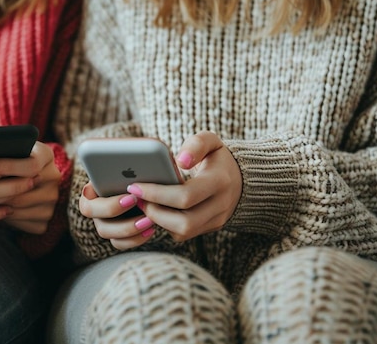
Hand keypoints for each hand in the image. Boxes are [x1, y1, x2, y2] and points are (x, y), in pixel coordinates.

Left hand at [0, 142, 60, 233]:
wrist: (23, 178)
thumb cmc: (8, 160)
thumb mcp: (9, 149)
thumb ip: (0, 150)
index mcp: (46, 155)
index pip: (31, 165)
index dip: (8, 166)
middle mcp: (54, 177)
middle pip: (24, 189)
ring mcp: (51, 200)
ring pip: (19, 207)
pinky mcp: (45, 219)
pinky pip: (20, 223)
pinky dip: (4, 217)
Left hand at [80, 131, 241, 249]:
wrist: (241, 180)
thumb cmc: (217, 158)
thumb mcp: (211, 142)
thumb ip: (196, 144)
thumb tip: (180, 161)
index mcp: (220, 181)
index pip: (186, 196)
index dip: (157, 194)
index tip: (135, 186)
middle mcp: (220, 205)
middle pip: (184, 221)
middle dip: (154, 211)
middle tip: (135, 198)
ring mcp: (216, 220)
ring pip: (182, 232)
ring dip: (157, 221)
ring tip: (142, 204)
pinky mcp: (209, 229)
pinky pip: (183, 234)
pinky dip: (165, 225)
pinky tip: (154, 210)